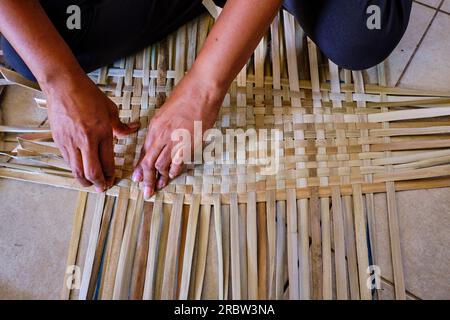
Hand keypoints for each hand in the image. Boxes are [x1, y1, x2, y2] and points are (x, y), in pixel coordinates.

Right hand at [46, 75, 139, 191]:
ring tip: (91, 184)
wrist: (63, 85)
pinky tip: (81, 170)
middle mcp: (86, 140)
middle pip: (92, 172)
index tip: (113, 179)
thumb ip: (120, 125)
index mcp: (102, 132)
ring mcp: (71, 141)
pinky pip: (68, 161)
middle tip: (103, 188)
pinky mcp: (59, 140)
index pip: (107, 162)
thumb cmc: (88, 94)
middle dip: (99, 184)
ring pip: (77, 170)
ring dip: (85, 181)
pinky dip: (75, 169)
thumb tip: (133, 129)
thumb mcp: (110, 109)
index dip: (110, 174)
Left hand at [132, 71, 224, 199]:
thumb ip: (162, 126)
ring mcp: (176, 140)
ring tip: (159, 187)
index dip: (140, 167)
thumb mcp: (166, 110)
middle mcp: (162, 135)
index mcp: (155, 126)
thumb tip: (161, 139)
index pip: (144, 151)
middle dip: (147, 179)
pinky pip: (179, 162)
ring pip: (163, 165)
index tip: (138, 177)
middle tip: (146, 191)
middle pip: (150, 162)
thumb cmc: (186, 94)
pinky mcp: (190, 143)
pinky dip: (175, 171)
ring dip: (161, 178)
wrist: (203, 89)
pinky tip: (173, 176)